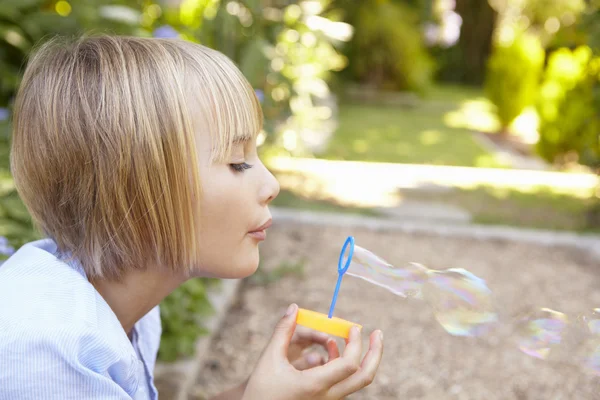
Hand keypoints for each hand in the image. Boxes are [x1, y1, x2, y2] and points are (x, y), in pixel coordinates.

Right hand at [242, 304, 383, 399]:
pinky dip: (344, 366)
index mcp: (315, 385)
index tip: (353, 328)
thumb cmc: (260, 390)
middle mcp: (327, 397)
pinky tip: (329, 351)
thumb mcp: (269, 358)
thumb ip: (283, 331)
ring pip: (356, 382)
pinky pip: (344, 384)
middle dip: (375, 353)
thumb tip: (293, 307)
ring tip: (344, 338)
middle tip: (378, 334)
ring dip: (359, 358)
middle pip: (365, 377)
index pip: (349, 364)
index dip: (355, 343)